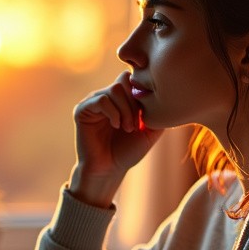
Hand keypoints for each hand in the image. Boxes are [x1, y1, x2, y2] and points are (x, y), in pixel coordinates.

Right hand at [70, 71, 163, 206]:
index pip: (132, 78)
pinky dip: (113, 112)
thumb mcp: (150, 131)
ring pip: (115, 89)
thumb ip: (158, 113)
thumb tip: (166, 95)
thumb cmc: (127, 152)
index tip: (144, 118)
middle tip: (136, 125)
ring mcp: (93, 102)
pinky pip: (101, 100)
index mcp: (120, 98)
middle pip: (124, 80)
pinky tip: (116, 126)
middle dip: (135, 102)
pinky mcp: (82, 110)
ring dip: (126, 110)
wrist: (109, 170)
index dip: (141, 94)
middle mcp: (106, 96)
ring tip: (128, 128)